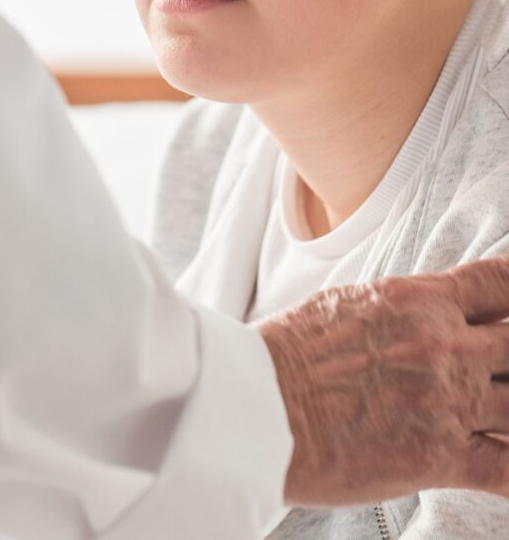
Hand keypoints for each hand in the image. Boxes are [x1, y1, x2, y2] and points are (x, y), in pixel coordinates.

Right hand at [256, 257, 508, 505]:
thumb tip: (431, 315)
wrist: (258, 403)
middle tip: (498, 366)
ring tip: (494, 410)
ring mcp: (447, 401)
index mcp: (417, 300)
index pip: (500, 282)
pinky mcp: (440, 457)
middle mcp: (442, 345)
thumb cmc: (290, 354)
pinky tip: (503, 460)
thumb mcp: (350, 304)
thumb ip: (405, 309)